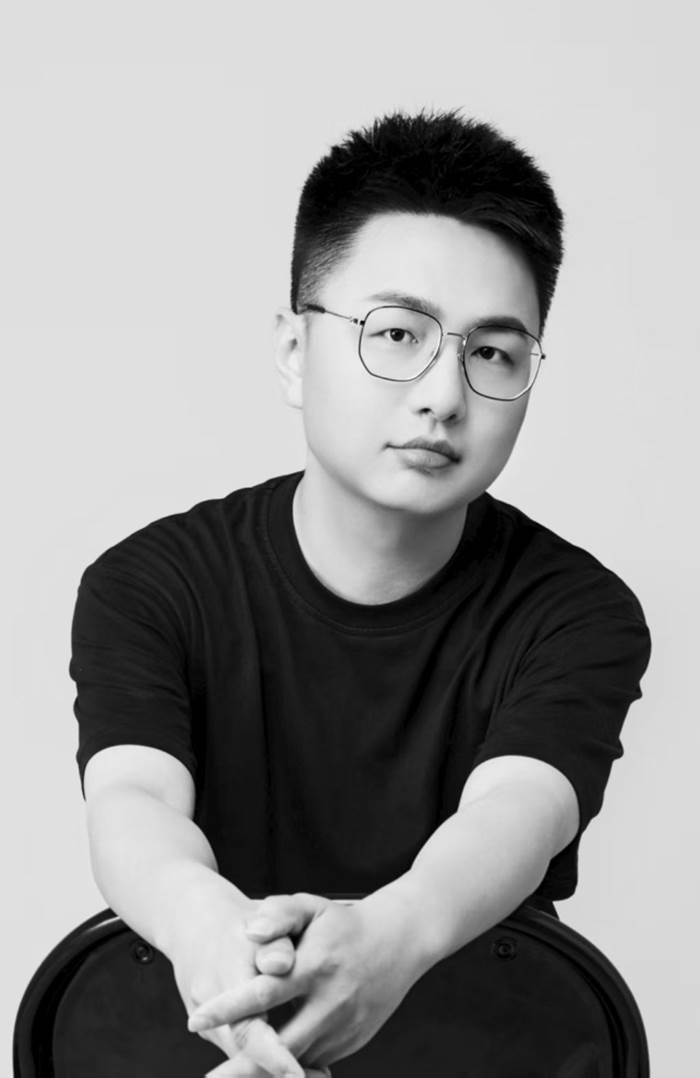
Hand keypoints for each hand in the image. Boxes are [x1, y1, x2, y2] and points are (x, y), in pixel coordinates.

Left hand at [187, 891, 423, 1073]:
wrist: (400, 940)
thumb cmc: (344, 922)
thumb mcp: (312, 907)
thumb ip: (278, 913)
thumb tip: (248, 930)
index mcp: (316, 966)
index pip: (265, 992)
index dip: (229, 1008)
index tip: (196, 1018)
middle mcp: (331, 1002)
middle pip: (279, 1044)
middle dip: (242, 1065)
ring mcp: (344, 1027)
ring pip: (296, 1059)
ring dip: (264, 1071)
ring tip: (228, 1077)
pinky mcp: (352, 1042)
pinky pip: (313, 1059)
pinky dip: (289, 1065)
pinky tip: (268, 1065)